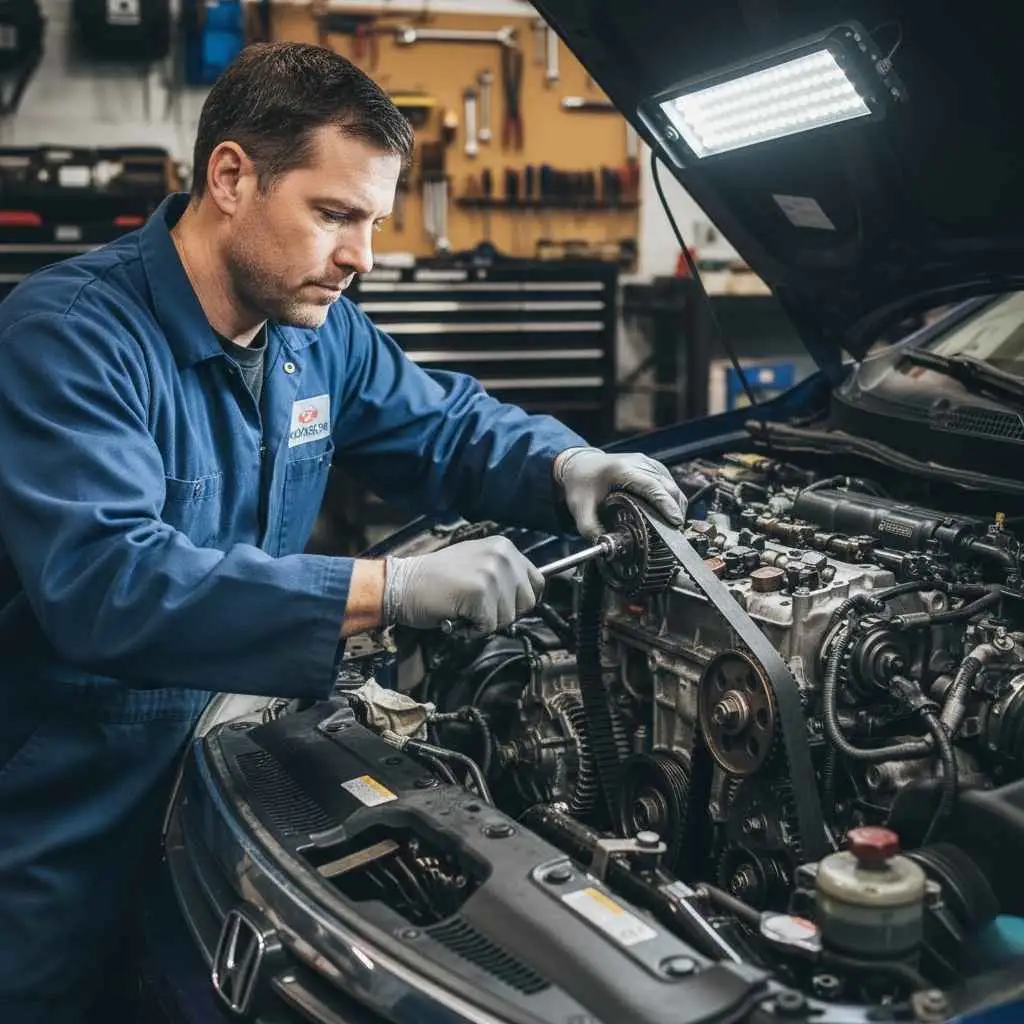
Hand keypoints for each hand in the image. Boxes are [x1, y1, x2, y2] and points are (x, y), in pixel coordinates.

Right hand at [383, 536, 543, 633]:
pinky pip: (489, 626)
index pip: (537, 581)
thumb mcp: (477, 563)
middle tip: (477, 607)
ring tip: (463, 608)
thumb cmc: (435, 580)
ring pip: (509, 617)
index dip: (520, 600)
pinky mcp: (480, 592)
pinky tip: (456, 616)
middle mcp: (502, 555)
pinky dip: (472, 629)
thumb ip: (504, 573)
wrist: (401, 584)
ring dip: (486, 622)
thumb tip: (531, 594)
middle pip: (528, 602)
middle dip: (504, 613)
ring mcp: (492, 572)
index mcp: (504, 546)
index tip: (500, 604)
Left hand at [554, 447, 685, 538]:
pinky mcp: (652, 467)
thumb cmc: (580, 484)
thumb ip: (591, 529)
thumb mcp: (579, 508)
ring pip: (672, 485)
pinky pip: (669, 483)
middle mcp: (638, 462)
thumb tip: (608, 548)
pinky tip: (667, 516)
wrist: (579, 464)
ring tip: (672, 528)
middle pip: (667, 486)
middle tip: (674, 534)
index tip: (675, 521)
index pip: (651, 486)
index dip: (665, 504)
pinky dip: (672, 500)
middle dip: (675, 510)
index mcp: (621, 469)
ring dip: (676, 506)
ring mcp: (647, 463)